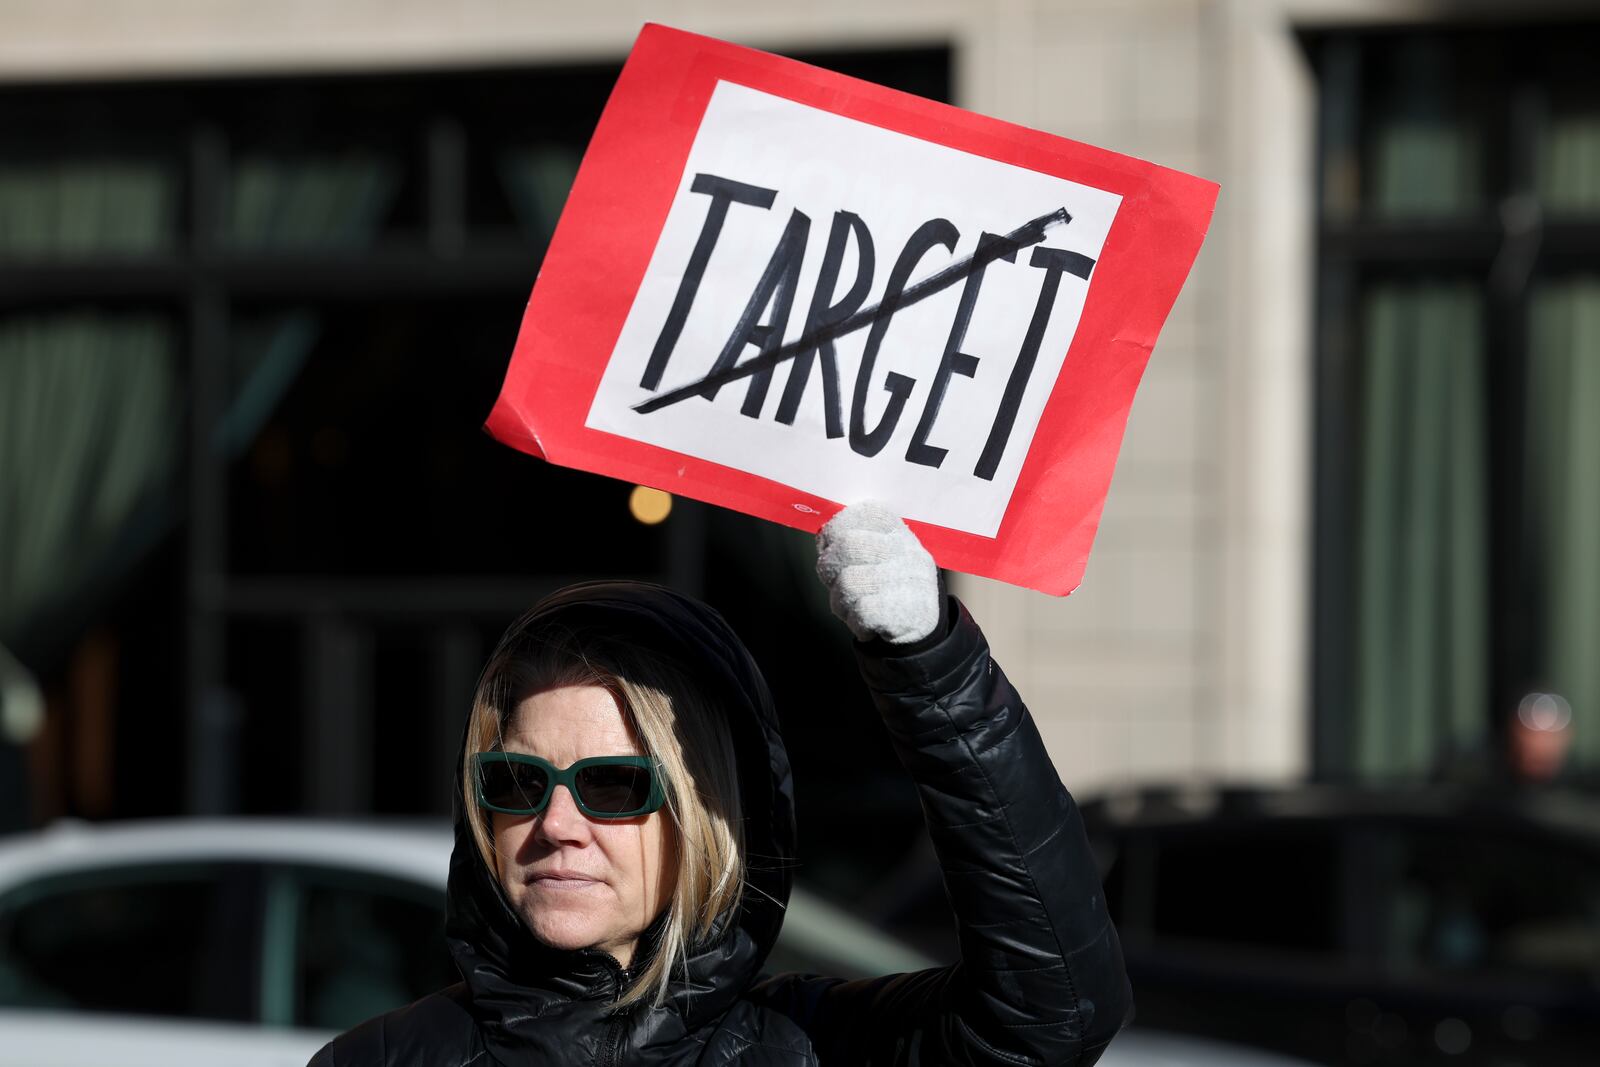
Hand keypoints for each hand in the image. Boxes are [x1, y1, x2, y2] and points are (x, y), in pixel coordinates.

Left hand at [815, 502, 940, 644]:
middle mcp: (908, 553)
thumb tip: (823, 536)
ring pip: (848, 583)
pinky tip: (864, 621)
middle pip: (849, 545)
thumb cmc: (886, 587)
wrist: (916, 630)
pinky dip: (854, 620)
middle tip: (835, 581)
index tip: (830, 545)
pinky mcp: (906, 613)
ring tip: (852, 605)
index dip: (838, 529)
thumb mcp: (878, 556)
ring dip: (840, 600)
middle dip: (830, 568)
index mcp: (900, 534)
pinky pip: (861, 611)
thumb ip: (852, 543)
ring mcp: (909, 583)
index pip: (868, 514)